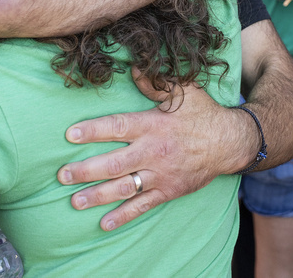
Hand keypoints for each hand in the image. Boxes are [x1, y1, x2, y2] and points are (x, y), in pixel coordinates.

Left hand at [56, 72, 253, 230]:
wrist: (230, 142)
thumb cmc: (203, 114)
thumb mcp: (184, 91)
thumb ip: (156, 82)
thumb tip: (133, 68)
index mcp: (153, 126)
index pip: (118, 127)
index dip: (93, 131)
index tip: (69, 135)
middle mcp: (154, 152)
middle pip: (114, 164)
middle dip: (85, 170)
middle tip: (62, 175)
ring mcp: (161, 174)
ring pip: (124, 188)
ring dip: (98, 196)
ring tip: (75, 201)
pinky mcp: (168, 190)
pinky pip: (143, 206)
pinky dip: (123, 216)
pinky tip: (104, 224)